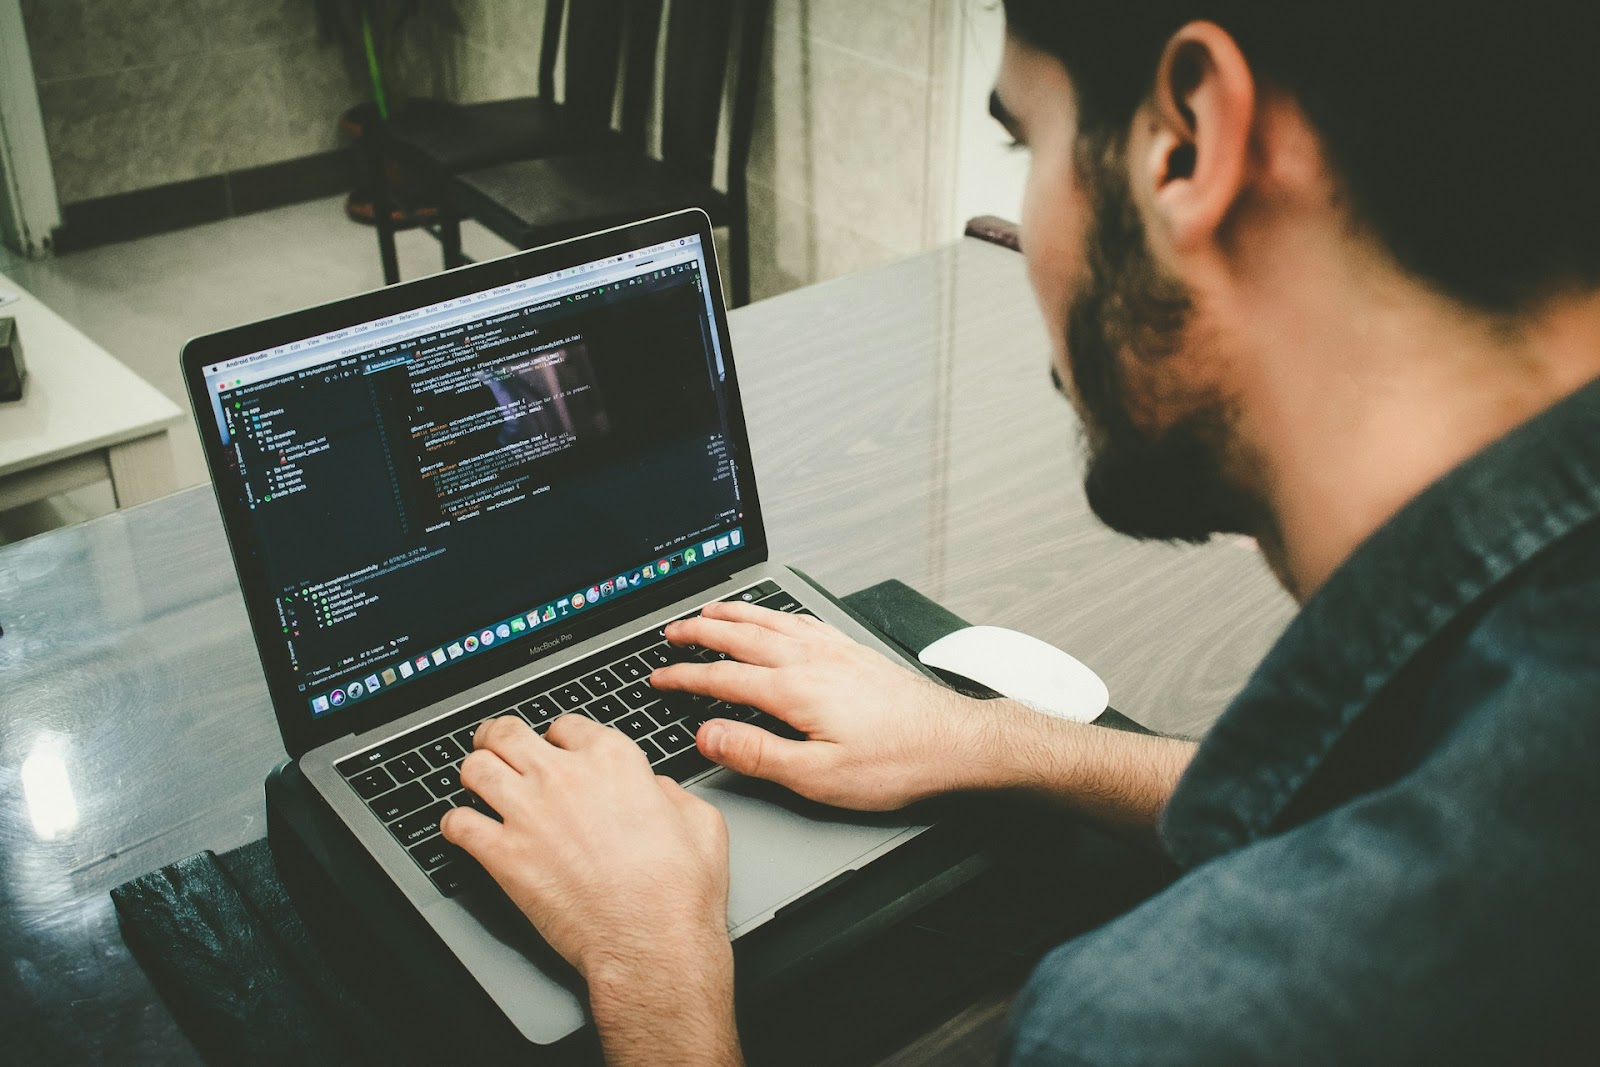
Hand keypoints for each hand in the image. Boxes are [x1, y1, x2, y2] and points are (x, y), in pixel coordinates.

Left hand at [439, 714, 730, 982]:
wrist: (651, 943)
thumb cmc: (679, 892)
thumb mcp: (701, 822)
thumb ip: (672, 793)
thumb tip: (656, 790)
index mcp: (613, 760)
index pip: (565, 725)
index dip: (557, 737)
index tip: (554, 748)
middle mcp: (564, 776)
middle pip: (507, 733)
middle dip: (498, 738)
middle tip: (495, 746)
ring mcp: (528, 813)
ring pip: (475, 768)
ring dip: (473, 772)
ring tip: (475, 782)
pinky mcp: (503, 855)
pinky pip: (456, 823)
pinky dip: (454, 825)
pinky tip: (463, 830)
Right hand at [650, 601, 986, 810]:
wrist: (957, 744)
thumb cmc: (897, 764)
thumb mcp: (819, 777)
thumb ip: (759, 754)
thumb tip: (709, 735)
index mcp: (796, 690)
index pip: (723, 677)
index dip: (685, 677)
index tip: (658, 677)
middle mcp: (812, 660)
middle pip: (742, 636)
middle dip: (701, 633)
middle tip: (672, 631)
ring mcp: (836, 651)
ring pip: (772, 621)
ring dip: (735, 614)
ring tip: (711, 611)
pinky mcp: (855, 653)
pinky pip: (803, 621)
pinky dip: (776, 614)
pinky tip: (776, 618)